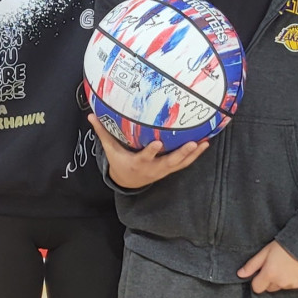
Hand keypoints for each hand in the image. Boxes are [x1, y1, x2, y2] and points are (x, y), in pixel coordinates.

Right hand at [90, 113, 210, 187]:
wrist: (128, 181)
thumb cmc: (120, 161)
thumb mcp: (110, 150)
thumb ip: (103, 133)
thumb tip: (91, 115)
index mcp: (138, 163)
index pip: (145, 157)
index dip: (151, 151)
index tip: (158, 143)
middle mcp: (153, 168)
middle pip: (169, 162)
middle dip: (180, 154)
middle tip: (191, 143)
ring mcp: (163, 170)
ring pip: (180, 163)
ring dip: (193, 154)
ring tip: (204, 142)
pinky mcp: (171, 169)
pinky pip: (185, 163)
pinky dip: (195, 155)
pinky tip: (205, 144)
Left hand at [238, 240, 297, 293]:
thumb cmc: (285, 243)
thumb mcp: (266, 251)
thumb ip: (252, 265)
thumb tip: (240, 274)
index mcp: (270, 274)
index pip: (257, 288)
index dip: (258, 280)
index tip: (263, 271)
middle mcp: (281, 282)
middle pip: (270, 288)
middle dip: (271, 280)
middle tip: (278, 266)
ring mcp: (294, 284)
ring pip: (283, 287)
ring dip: (284, 279)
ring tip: (289, 265)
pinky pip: (296, 285)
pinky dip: (296, 279)